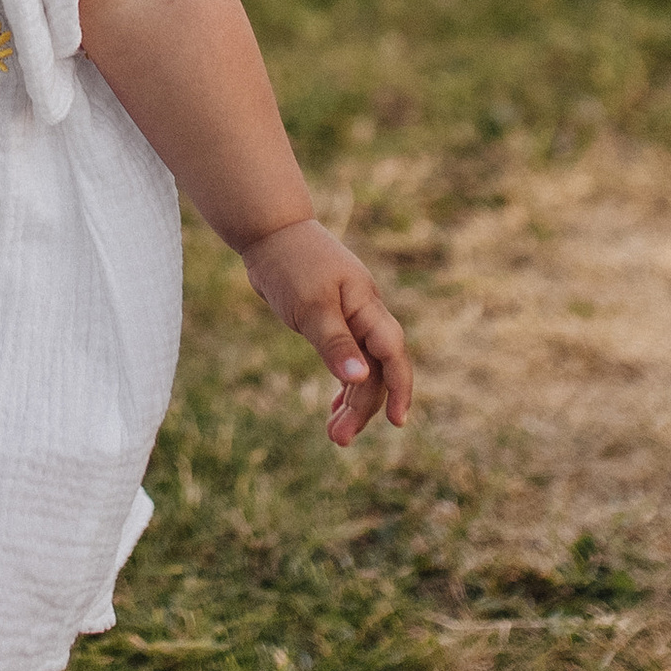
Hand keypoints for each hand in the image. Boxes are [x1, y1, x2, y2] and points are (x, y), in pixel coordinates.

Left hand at [241, 219, 412, 445]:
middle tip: (338, 439)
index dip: (400, 388)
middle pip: (376, 368)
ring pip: (361, 367)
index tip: (396, 422)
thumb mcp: (311, 305)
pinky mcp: (331, 320)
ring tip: (334, 434)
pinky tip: (334, 406)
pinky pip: (346, 358)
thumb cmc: (291, 263)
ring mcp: (350, 316)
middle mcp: (364, 313)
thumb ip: (335, 341)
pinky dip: (342, 383)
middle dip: (363, 406)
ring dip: (351, 401)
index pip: (392, 354)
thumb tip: (360, 376)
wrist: (271, 231)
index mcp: (366, 305)